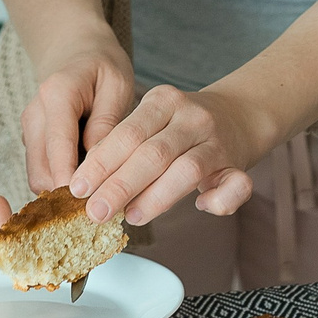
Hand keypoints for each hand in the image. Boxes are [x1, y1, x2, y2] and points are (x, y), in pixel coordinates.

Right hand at [22, 43, 136, 192]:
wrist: (76, 52)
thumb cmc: (102, 66)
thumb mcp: (117, 84)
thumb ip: (107, 122)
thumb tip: (97, 163)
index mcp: (57, 94)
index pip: (59, 146)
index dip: (70, 179)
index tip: (88, 204)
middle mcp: (35, 113)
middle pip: (41, 169)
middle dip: (66, 194)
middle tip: (100, 210)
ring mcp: (29, 128)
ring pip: (37, 176)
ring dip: (62, 191)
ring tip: (97, 201)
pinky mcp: (32, 141)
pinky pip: (41, 171)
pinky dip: (60, 182)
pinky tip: (87, 187)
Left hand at [69, 84, 263, 224]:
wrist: (239, 112)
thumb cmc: (180, 127)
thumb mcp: (150, 121)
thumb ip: (123, 144)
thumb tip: (89, 181)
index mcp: (163, 101)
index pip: (127, 133)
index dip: (101, 163)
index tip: (78, 188)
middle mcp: (192, 117)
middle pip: (154, 153)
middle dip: (121, 186)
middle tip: (96, 212)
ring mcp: (217, 140)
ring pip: (187, 170)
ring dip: (156, 198)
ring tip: (131, 216)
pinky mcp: (238, 164)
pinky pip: (236, 185)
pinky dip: (220, 200)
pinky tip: (202, 206)